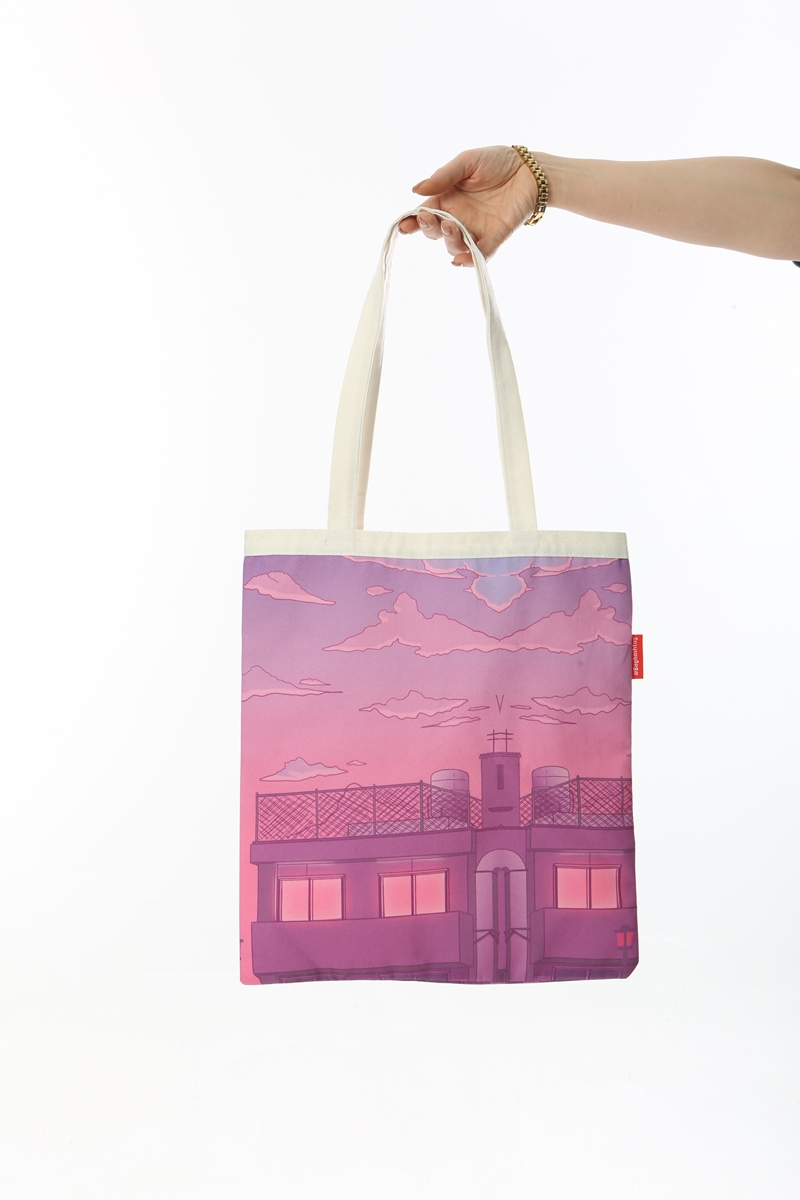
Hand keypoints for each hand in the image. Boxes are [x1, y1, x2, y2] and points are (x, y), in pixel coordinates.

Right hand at [399, 145, 539, 264]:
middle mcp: (457, 218)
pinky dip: (469, 259)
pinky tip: (460, 259)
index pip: (424, 214)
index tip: (404, 225)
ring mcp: (475, 230)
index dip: (413, 221)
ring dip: (449, 239)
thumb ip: (443, 176)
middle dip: (428, 228)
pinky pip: (479, 254)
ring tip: (451, 225)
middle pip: (435, 232)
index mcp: (446, 199)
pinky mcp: (494, 238)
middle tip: (429, 218)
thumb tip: (416, 190)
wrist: (529, 170)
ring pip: (454, 245)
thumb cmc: (497, 162)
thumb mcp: (467, 162)